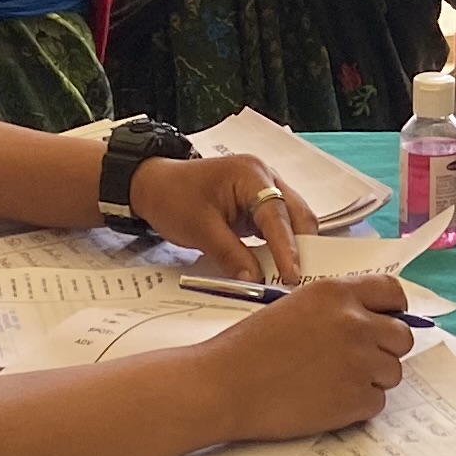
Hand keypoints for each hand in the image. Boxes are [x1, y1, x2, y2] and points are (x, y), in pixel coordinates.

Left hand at [130, 152, 308, 282]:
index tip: (292, 275)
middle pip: (298, 214)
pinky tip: (276, 267)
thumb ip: (231, 254)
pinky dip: (279, 246)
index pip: (278, 215)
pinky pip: (277, 227)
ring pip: (292, 221)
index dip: (287, 248)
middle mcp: (265, 179)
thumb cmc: (172, 196)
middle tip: (299, 280)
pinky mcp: (257, 206)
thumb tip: (256, 280)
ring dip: (293, 247)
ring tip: (291, 277)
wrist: (153, 185)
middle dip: (302, 246)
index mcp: (252, 175)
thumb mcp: (200, 228)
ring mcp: (263, 191)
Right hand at [206, 276, 412, 440]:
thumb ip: (335, 309)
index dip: (394, 309)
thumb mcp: (294, 306)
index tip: (388, 320)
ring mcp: (359, 363)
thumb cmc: (249, 348)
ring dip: (372, 379)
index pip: (393, 292)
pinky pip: (377, 402)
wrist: (225, 385)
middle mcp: (355, 323)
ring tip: (334, 381)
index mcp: (337, 293)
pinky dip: (358, 405)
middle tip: (357, 359)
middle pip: (402, 337)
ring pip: (393, 372)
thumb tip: (369, 320)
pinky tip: (327, 400)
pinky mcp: (355, 400)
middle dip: (385, 349)